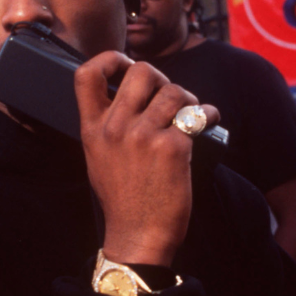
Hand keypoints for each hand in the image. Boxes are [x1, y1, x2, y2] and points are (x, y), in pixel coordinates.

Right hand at [74, 52, 219, 266]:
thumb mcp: (98, 158)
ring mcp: (143, 137)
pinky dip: (208, 115)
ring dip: (188, 99)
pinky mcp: (172, 148)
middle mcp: (115, 128)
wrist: (138, 236)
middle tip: (168, 97)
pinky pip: (197, 115)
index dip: (110, 60)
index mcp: (93, 129)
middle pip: (142, 71)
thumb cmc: (123, 200)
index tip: (127, 68)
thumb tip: (129, 99)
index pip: (86, 74)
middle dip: (162, 78)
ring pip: (175, 91)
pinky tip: (208, 122)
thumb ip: (107, 126)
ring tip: (190, 115)